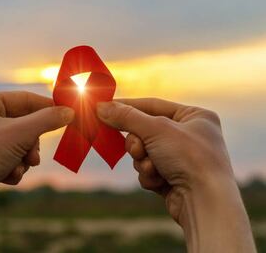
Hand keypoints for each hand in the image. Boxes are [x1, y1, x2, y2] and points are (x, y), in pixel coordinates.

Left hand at [0, 91, 73, 215]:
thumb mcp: (21, 133)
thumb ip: (47, 120)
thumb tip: (69, 112)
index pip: (23, 99)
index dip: (46, 107)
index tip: (66, 114)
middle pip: (22, 124)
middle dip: (31, 144)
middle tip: (34, 156)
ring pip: (18, 144)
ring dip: (23, 159)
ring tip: (19, 168)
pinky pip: (9, 158)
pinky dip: (13, 168)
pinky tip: (7, 176)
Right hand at [97, 98, 255, 252]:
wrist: (206, 202)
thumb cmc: (189, 157)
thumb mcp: (155, 129)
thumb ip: (126, 117)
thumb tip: (100, 106)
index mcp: (195, 116)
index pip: (152, 105)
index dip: (126, 106)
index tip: (102, 107)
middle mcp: (190, 135)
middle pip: (145, 130)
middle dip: (138, 143)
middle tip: (137, 149)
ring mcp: (183, 158)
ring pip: (144, 152)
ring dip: (143, 161)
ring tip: (152, 168)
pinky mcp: (175, 178)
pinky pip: (149, 170)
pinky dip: (150, 175)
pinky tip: (160, 181)